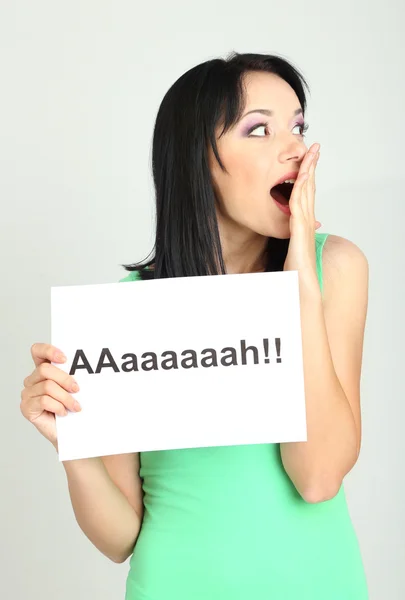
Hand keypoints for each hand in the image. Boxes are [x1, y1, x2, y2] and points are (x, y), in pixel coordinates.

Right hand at [20, 344, 81, 449]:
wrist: (71, 431)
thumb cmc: (73, 408)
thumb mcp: (75, 388)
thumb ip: (73, 375)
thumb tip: (86, 367)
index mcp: (43, 370)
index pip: (38, 351)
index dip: (49, 350)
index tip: (65, 359)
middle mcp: (32, 380)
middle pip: (45, 369)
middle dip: (65, 379)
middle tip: (77, 389)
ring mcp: (28, 394)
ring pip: (47, 386)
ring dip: (66, 397)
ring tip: (75, 406)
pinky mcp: (27, 407)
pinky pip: (44, 401)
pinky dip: (58, 406)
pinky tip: (64, 413)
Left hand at [283, 143, 320, 285]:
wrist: (302, 282)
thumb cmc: (295, 269)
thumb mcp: (290, 248)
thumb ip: (290, 238)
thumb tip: (289, 233)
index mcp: (304, 222)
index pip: (307, 194)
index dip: (308, 175)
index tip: (310, 160)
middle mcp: (306, 220)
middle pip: (310, 187)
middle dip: (312, 167)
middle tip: (315, 148)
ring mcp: (304, 223)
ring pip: (306, 192)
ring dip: (308, 172)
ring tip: (311, 154)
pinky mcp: (299, 228)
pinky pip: (299, 204)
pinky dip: (301, 189)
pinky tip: (301, 176)